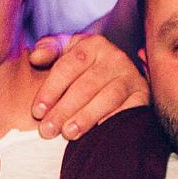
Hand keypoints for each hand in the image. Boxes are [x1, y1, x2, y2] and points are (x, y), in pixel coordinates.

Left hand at [26, 33, 148, 138]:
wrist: (116, 74)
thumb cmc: (82, 66)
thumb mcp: (65, 51)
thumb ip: (48, 50)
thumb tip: (35, 58)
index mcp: (92, 44)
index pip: (67, 67)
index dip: (50, 90)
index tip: (37, 111)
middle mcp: (115, 57)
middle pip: (86, 86)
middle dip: (63, 110)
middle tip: (47, 130)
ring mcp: (131, 76)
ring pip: (107, 99)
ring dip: (85, 118)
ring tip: (68, 134)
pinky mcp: (142, 94)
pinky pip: (127, 110)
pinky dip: (111, 122)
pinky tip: (95, 134)